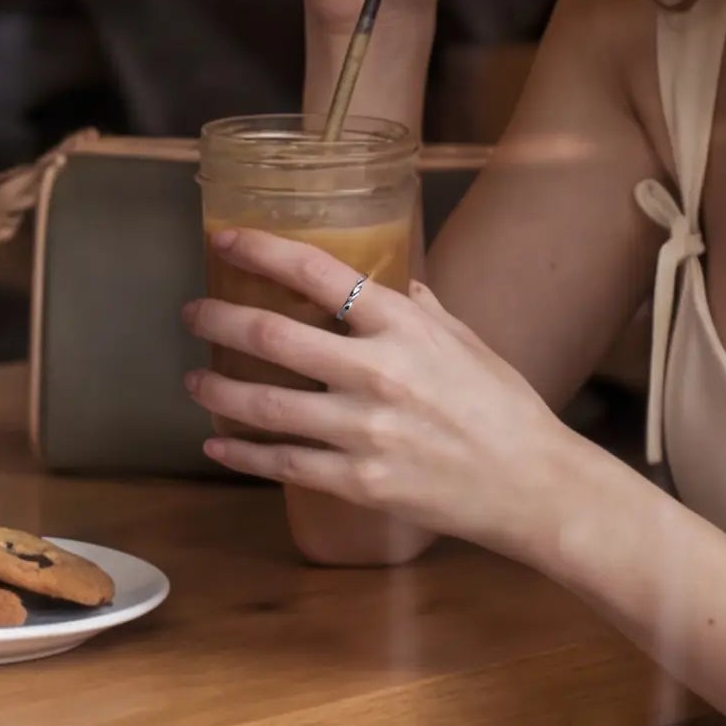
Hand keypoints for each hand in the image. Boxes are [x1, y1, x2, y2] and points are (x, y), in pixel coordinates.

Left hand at [183, 228, 579, 559]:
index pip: (318, 274)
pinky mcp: (359, 482)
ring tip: (193, 379)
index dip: (263, 251)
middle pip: (273, 337)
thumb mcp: (467, 341)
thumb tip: (388, 284)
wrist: (534, 486)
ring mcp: (365, 431)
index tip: (225, 239)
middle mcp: (378, 373)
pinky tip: (216, 443)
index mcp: (405, 327)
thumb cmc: (505, 408)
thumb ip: (419, 310)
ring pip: (265, 405)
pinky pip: (283, 464)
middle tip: (192, 315)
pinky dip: (241, 453)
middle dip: (218, 321)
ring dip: (217, 389)